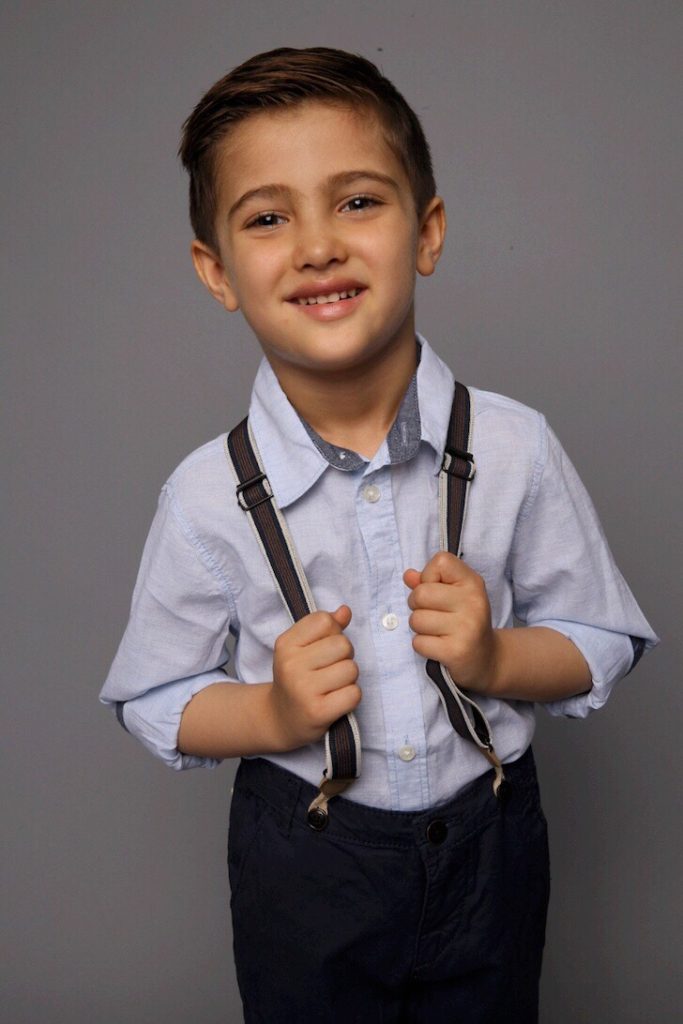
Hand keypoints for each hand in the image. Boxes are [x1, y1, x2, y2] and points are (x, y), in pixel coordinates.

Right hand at [269, 605, 360, 749]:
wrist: (279, 718)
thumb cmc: (296, 678)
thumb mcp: (301, 648)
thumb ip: (325, 627)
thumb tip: (345, 611)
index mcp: (285, 644)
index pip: (325, 620)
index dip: (333, 633)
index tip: (323, 649)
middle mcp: (291, 665)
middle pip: (343, 644)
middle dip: (344, 656)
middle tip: (330, 670)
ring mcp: (303, 689)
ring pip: (351, 669)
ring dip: (349, 678)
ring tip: (332, 686)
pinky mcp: (317, 712)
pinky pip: (354, 693)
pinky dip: (351, 697)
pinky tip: (335, 701)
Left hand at [404, 552, 498, 693]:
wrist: (486, 658)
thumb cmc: (464, 621)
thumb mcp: (454, 594)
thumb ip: (429, 581)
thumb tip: (408, 576)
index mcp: (473, 583)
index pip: (440, 561)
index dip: (429, 576)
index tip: (439, 591)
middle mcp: (473, 603)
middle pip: (420, 594)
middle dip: (417, 606)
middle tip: (433, 615)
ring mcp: (466, 628)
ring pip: (416, 620)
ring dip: (420, 628)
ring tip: (437, 632)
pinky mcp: (456, 652)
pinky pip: (418, 642)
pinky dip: (423, 645)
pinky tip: (439, 646)